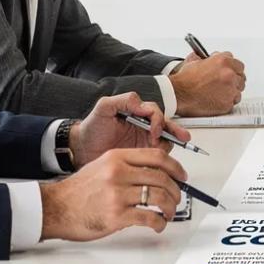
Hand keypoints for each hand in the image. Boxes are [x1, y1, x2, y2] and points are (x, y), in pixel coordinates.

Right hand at [38, 147, 187, 240]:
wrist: (56, 208)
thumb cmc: (77, 191)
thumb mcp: (102, 167)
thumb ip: (126, 166)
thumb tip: (154, 174)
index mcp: (117, 157)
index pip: (156, 156)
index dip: (175, 167)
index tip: (182, 176)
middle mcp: (119, 173)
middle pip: (162, 178)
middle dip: (176, 191)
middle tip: (177, 198)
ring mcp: (118, 194)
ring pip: (159, 198)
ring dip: (170, 208)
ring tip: (169, 213)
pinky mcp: (116, 215)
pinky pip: (149, 218)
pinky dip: (159, 223)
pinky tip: (158, 225)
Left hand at [73, 91, 187, 165]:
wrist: (82, 150)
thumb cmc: (92, 129)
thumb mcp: (104, 108)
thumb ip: (123, 100)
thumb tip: (141, 104)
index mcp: (137, 113)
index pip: (155, 112)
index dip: (157, 120)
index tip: (153, 131)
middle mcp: (143, 126)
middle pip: (166, 126)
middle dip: (175, 131)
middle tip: (182, 137)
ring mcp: (144, 142)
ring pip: (165, 141)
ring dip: (167, 145)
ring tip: (162, 153)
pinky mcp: (142, 156)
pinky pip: (156, 157)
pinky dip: (161, 159)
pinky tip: (159, 162)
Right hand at [170, 52, 245, 115]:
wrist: (178, 94)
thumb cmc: (184, 79)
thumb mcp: (195, 61)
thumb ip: (207, 58)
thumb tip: (208, 58)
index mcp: (223, 61)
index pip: (238, 64)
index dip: (233, 69)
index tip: (230, 72)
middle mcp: (229, 74)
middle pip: (241, 77)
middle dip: (234, 80)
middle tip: (225, 84)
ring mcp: (230, 89)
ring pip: (238, 90)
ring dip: (232, 92)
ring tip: (219, 93)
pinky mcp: (227, 103)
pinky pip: (233, 102)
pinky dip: (227, 102)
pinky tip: (217, 100)